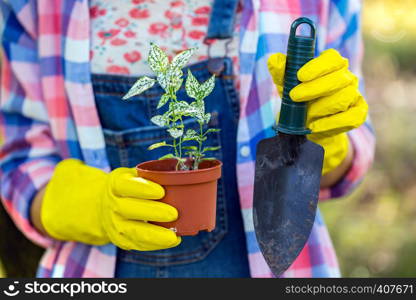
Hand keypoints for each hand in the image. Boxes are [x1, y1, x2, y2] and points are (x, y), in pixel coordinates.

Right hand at [41, 159, 180, 250]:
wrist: (105, 206)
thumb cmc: (130, 187)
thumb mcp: (135, 175)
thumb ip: (152, 175)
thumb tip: (178, 174)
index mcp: (116, 183)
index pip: (127, 185)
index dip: (143, 188)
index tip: (161, 191)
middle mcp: (112, 204)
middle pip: (129, 209)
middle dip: (152, 212)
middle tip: (174, 213)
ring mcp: (114, 224)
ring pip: (132, 231)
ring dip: (154, 235)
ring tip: (173, 236)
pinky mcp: (121, 239)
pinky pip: (137, 244)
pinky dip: (155, 244)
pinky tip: (172, 240)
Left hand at [267, 49, 367, 174]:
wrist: (307, 126)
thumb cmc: (298, 99)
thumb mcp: (285, 85)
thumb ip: (280, 72)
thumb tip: (274, 60)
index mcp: (331, 65)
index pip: (332, 58)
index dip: (317, 66)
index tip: (299, 76)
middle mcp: (346, 77)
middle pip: (339, 78)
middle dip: (314, 88)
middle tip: (294, 96)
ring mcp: (354, 95)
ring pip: (344, 97)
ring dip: (321, 107)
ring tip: (305, 115)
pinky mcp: (358, 114)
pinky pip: (352, 117)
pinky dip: (332, 123)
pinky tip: (315, 126)